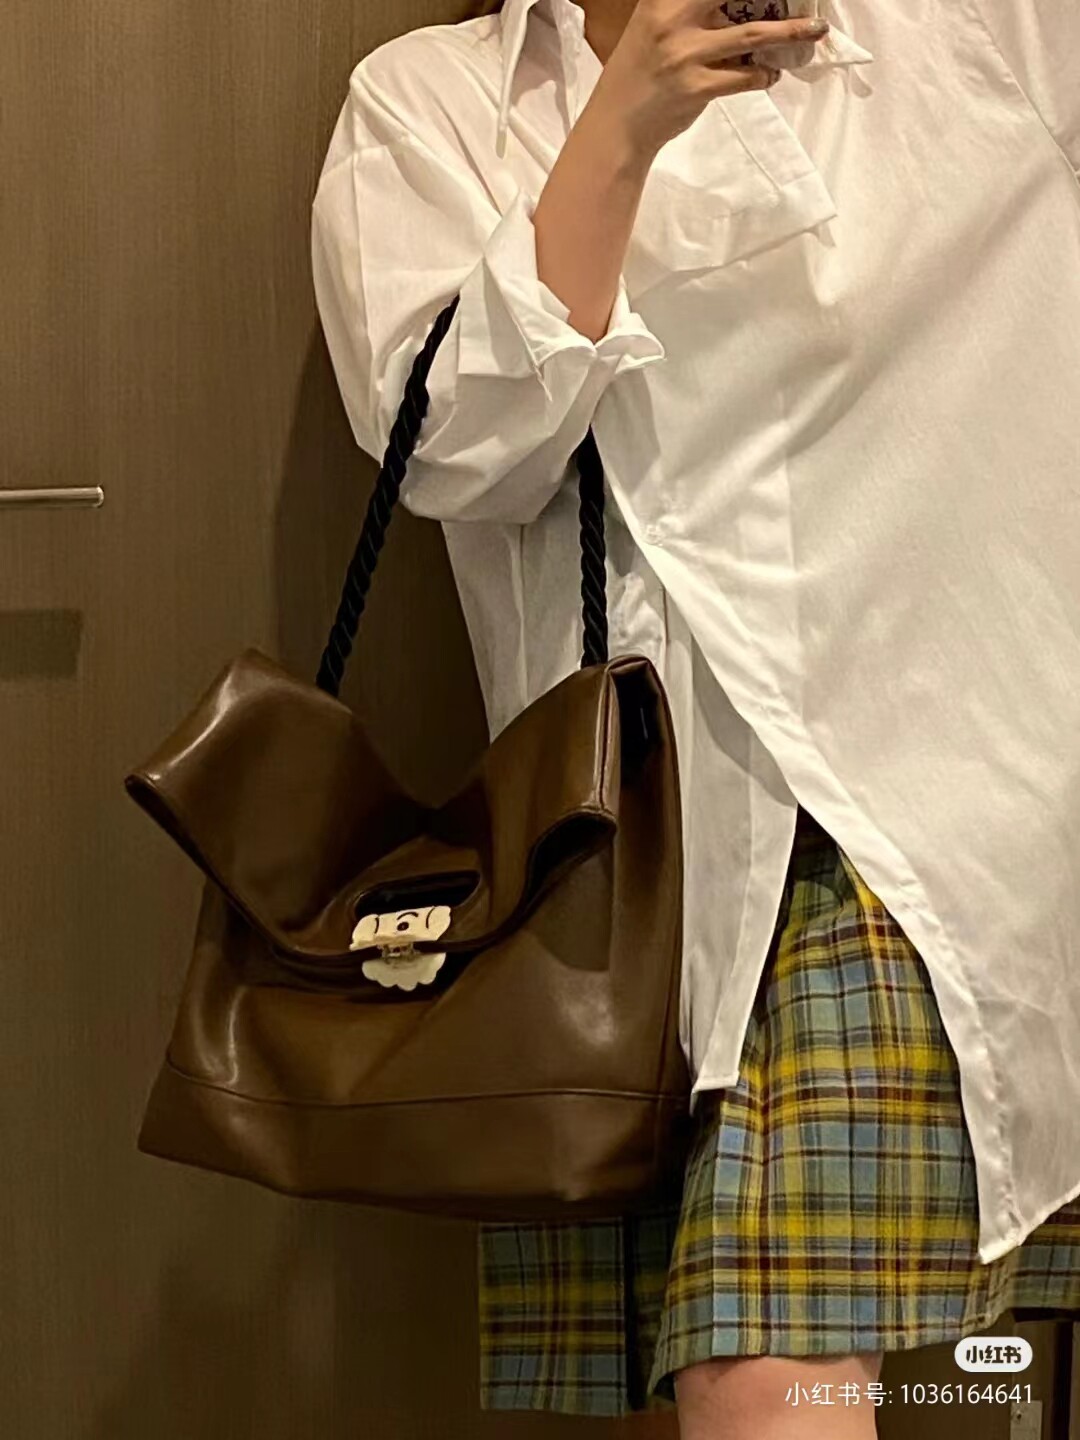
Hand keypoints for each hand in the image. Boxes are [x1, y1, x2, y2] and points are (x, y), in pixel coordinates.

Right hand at [595, 0, 830, 157]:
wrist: (617, 124)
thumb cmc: (637, 72)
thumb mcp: (652, 25)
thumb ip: (685, 8)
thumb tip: (731, 6)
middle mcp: (672, 20)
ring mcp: (685, 55)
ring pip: (751, 37)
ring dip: (789, 33)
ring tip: (815, 29)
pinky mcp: (696, 88)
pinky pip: (744, 79)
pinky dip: (764, 77)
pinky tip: (771, 75)